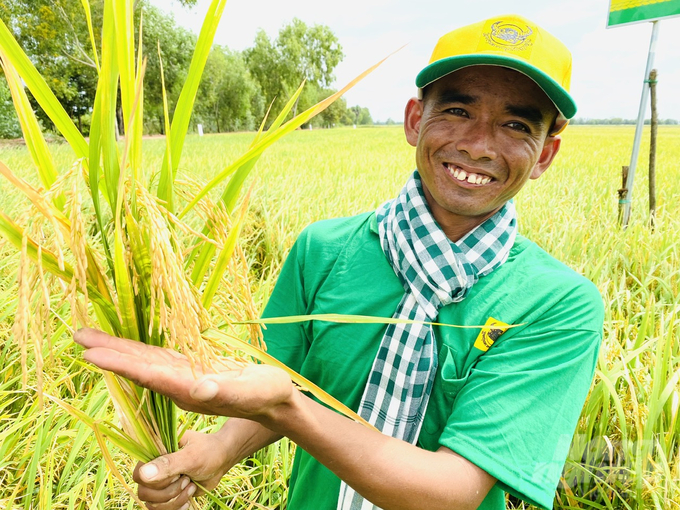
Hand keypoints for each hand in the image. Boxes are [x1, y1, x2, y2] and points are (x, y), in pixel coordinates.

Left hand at [73, 328, 294, 421]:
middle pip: (138, 367)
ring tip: (91, 338)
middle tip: (78, 336)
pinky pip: (159, 358)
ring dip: (119, 349)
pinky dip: (140, 350)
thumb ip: (225, 389)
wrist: (275, 402)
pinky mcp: (192, 370)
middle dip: (109, 353)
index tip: (90, 354)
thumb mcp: (251, 390)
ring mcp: (184, 378)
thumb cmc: (267, 394)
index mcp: (189, 390)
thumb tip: (199, 388)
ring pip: (146, 361)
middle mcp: (180, 386)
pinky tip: (129, 345)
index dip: (119, 363)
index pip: (147, 374)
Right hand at [133, 430, 231, 509]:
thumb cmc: (208, 452)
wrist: (221, 460)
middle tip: (187, 480)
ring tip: (191, 486)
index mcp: (155, 453)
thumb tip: (144, 474)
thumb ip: (169, 464)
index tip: (177, 474)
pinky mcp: (168, 494)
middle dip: (169, 492)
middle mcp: (154, 468)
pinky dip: (176, 507)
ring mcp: (160, 483)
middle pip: (145, 493)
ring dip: (175, 500)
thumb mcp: (192, 456)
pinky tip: (188, 499)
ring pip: (153, 504)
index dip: (156, 481)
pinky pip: (162, 509)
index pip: (139, 475)